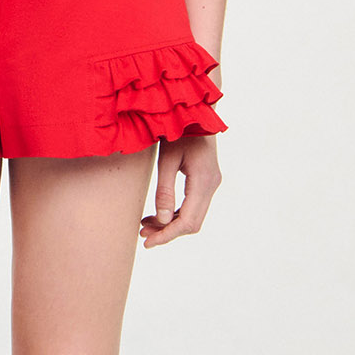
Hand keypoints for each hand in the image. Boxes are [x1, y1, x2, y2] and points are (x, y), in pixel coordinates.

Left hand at [141, 133, 219, 247]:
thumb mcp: (167, 159)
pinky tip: (157, 215)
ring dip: (170, 224)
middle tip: (143, 235)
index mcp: (203, 181)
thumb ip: (165, 190)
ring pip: (193, 217)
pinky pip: (192, 206)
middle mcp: (212, 185)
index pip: (187, 221)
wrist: (195, 112)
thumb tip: (161, 220)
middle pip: (192, 223)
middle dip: (167, 232)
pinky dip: (175, 214)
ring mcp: (211, 184)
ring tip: (145, 226)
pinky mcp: (206, 182)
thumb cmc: (178, 130)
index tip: (148, 242)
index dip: (167, 235)